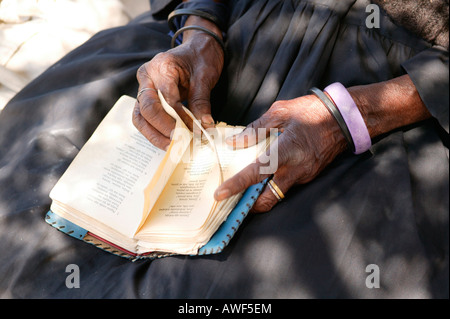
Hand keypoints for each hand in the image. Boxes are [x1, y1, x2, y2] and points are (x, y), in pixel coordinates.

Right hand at [133, 18, 223, 149]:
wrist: (198, 47)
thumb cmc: (200, 58)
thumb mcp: (205, 77)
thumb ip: (201, 101)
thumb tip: (204, 126)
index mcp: (160, 67)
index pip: (167, 99)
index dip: (180, 119)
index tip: (195, 132)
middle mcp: (147, 78)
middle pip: (147, 109)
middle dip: (163, 129)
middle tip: (179, 143)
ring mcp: (144, 89)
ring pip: (140, 117)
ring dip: (154, 135)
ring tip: (171, 147)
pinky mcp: (147, 99)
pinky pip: (145, 118)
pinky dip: (155, 132)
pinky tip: (168, 142)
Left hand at [213, 75, 431, 212]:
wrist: (346, 118)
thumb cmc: (313, 111)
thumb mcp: (281, 112)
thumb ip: (255, 129)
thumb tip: (234, 142)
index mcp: (285, 152)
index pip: (256, 174)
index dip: (236, 186)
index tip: (219, 195)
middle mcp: (295, 170)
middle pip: (268, 199)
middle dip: (249, 206)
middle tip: (232, 202)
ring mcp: (304, 176)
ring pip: (277, 195)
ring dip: (260, 197)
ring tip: (243, 190)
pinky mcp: (309, 175)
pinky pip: (287, 186)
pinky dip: (272, 186)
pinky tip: (263, 177)